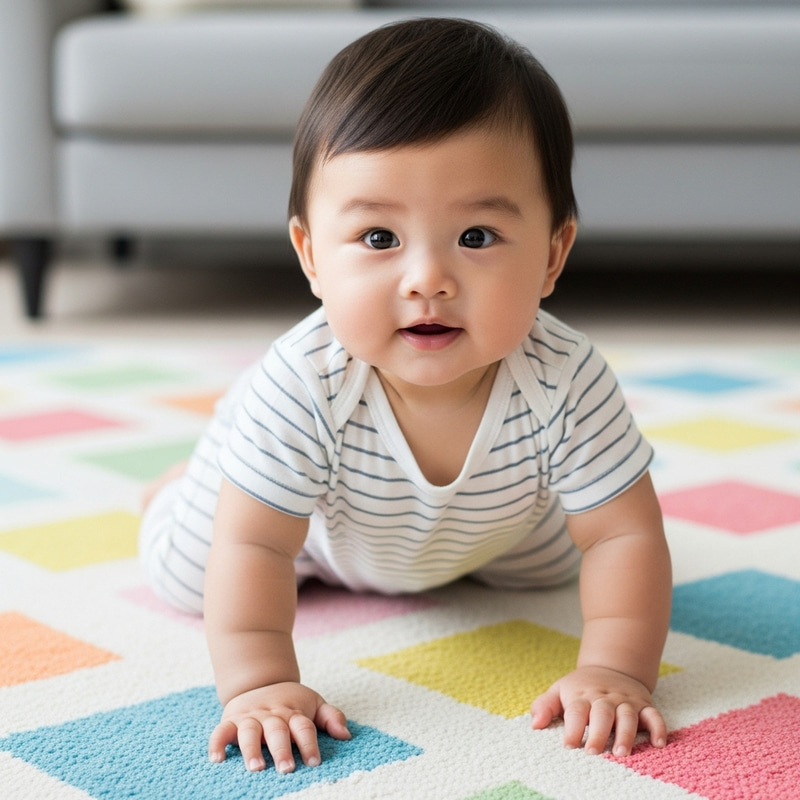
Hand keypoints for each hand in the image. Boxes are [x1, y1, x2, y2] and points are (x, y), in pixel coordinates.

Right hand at [208, 682, 350, 772]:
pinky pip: (221, 730)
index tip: (314, 762)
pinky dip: (217, 743)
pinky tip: (216, 759)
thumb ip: (330, 717)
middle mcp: (272, 715)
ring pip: (250, 731)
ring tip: (256, 767)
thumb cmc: (290, 701)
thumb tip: (346, 735)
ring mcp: (250, 717)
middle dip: (282, 749)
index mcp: (293, 711)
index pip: (304, 727)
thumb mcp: (313, 703)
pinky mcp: (231, 720)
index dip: (309, 744)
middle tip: (286, 768)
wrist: (259, 679)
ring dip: (252, 749)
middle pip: (278, 730)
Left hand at [530, 666, 665, 756]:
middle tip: (592, 752)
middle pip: (602, 713)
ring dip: (625, 733)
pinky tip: (658, 743)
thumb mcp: (559, 690)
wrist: (611, 667)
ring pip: (627, 715)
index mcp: (582, 695)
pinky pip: (654, 715)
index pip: (576, 710)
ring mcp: (625, 701)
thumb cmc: (580, 688)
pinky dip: (658, 728)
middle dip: (597, 732)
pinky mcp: (644, 705)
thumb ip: (544, 706)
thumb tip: (535, 724)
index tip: (568, 745)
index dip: (572, 727)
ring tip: (620, 752)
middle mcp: (605, 698)